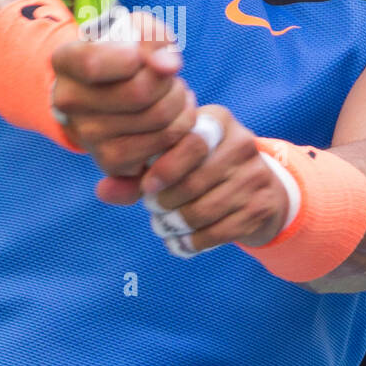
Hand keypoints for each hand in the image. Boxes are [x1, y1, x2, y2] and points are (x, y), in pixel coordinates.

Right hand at [50, 12, 198, 176]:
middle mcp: (69, 102)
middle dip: (169, 81)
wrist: (107, 96)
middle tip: (171, 77)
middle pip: (139, 93)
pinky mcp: (110, 161)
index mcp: (65, 62)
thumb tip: (167, 66)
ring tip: (174, 94)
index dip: (133, 57)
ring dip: (180, 103)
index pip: (93, 63)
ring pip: (158, 119)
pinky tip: (174, 117)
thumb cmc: (124, 55)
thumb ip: (151, 36)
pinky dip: (181, 127)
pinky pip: (163, 144)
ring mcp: (88, 136)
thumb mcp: (134, 31)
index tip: (143, 55)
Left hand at [96, 104, 287, 252]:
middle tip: (153, 211)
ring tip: (163, 227)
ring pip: (204, 210)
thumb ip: (136, 174)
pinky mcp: (261, 207)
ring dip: (176, 225)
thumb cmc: (201, 168)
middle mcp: (242, 144)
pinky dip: (193, 243)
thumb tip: (103, 191)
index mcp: (217, 121)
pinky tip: (180, 243)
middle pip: (194, 181)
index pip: (190, 142)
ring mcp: (256, 176)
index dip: (165, 168)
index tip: (148, 187)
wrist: (257, 188)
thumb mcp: (174, 160)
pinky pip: (219, 232)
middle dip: (166, 203)